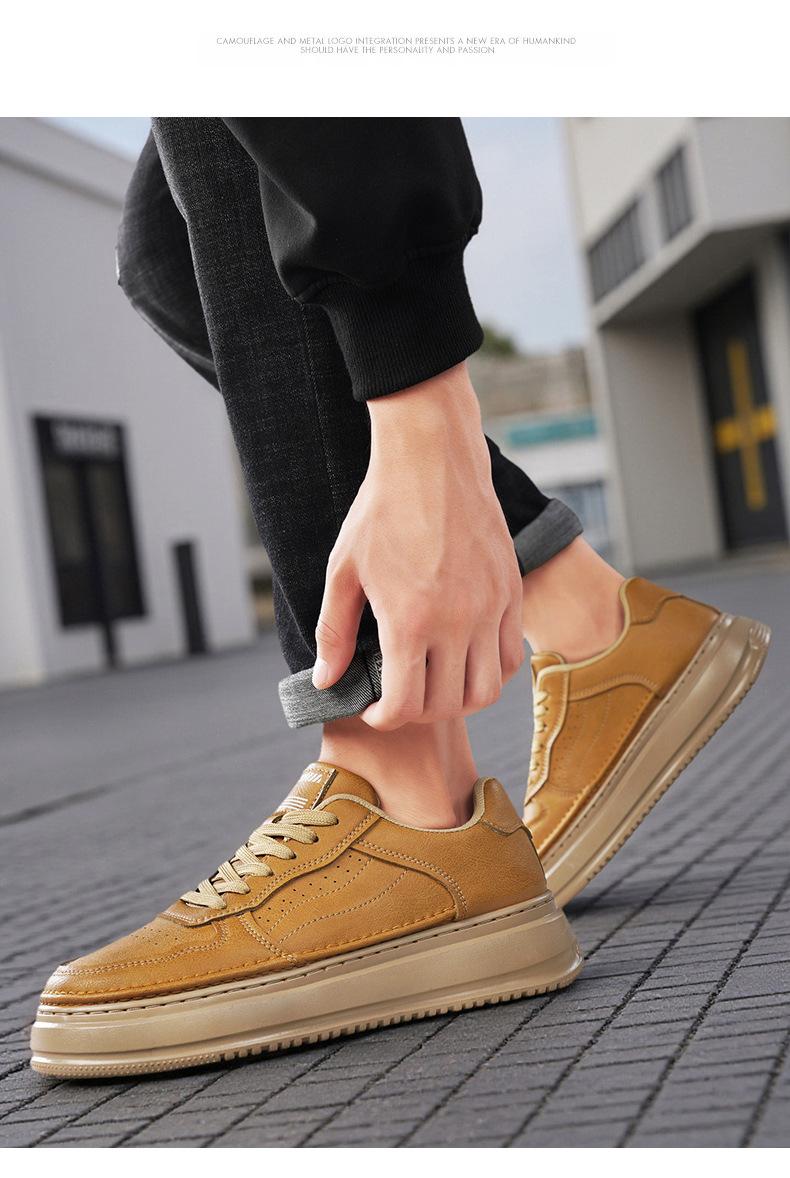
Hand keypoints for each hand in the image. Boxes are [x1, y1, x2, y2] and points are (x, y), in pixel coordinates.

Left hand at [312, 363, 524, 729]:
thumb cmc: (381, 510)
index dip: (385, 719)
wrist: (432, 458)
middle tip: (400, 698)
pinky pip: (509, 658)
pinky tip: (464, 660)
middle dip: (417, 713)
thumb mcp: (344, 570)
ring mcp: (490, 608)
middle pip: (447, 705)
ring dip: (458, 700)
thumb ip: (334, 632)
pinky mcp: (510, 593)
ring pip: (486, 691)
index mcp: (409, 621)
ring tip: (435, 685)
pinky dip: (489, 674)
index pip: (405, 706)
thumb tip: (325, 681)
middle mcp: (456, 622)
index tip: (374, 708)